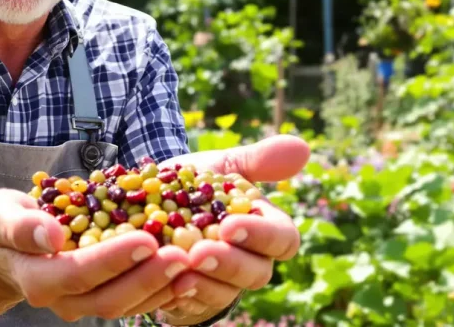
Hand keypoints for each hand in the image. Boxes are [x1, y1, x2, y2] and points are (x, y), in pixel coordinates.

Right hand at [0, 188, 192, 321]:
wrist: (6, 250)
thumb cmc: (4, 224)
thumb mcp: (1, 215)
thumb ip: (21, 226)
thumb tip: (52, 234)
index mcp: (38, 279)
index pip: (80, 274)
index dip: (115, 259)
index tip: (146, 238)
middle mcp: (63, 300)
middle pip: (111, 298)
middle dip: (149, 277)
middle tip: (182, 252)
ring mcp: (84, 304)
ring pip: (129, 305)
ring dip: (163, 286)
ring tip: (193, 260)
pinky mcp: (102, 297)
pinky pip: (136, 300)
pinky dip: (163, 288)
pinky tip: (187, 268)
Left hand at [156, 134, 310, 322]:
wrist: (150, 203)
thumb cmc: (195, 183)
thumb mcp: (220, 166)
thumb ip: (257, 160)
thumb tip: (302, 146)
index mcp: (264, 227)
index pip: (282, 239)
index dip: (261, 236)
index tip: (231, 225)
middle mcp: (250, 260)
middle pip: (256, 273)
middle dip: (230, 264)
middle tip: (200, 252)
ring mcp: (223, 283)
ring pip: (225, 294)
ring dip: (205, 285)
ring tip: (180, 272)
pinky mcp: (195, 300)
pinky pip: (194, 307)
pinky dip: (180, 297)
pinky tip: (167, 285)